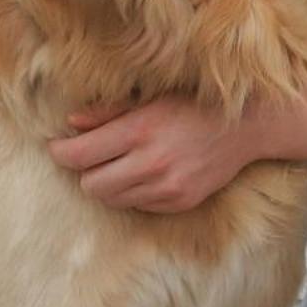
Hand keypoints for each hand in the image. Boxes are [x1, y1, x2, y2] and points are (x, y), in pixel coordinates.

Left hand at [47, 98, 256, 213]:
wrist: (247, 126)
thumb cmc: (193, 105)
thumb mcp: (149, 99)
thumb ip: (108, 113)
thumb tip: (71, 124)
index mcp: (139, 131)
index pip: (78, 155)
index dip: (61, 152)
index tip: (59, 146)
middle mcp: (151, 163)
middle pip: (90, 184)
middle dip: (84, 171)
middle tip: (92, 156)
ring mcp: (167, 188)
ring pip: (111, 200)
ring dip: (107, 184)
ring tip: (119, 164)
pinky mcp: (179, 202)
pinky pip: (137, 206)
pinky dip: (132, 193)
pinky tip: (144, 174)